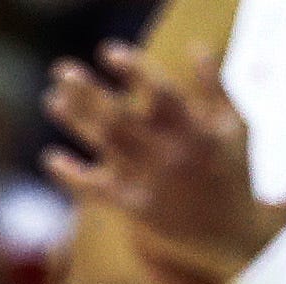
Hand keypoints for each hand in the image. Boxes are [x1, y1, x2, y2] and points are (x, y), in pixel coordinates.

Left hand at [44, 43, 285, 283]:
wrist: (234, 234)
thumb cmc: (233, 171)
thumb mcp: (235, 125)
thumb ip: (217, 86)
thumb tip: (195, 47)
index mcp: (197, 129)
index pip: (160, 91)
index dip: (134, 69)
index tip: (107, 51)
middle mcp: (172, 154)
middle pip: (121, 117)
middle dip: (88, 92)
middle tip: (62, 70)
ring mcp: (153, 183)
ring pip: (106, 146)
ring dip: (76, 121)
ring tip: (52, 99)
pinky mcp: (139, 211)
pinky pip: (98, 192)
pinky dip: (73, 176)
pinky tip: (50, 158)